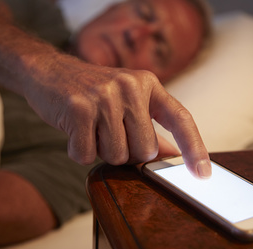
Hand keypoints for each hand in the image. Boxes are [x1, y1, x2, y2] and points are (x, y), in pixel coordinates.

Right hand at [21, 55, 210, 177]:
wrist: (48, 70)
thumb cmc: (91, 90)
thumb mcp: (126, 100)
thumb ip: (150, 126)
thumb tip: (172, 155)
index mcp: (147, 84)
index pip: (180, 119)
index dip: (194, 148)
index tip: (203, 173)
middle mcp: (130, 87)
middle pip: (144, 151)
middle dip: (126, 151)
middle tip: (107, 131)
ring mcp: (104, 96)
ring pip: (116, 156)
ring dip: (101, 150)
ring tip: (90, 127)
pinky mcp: (78, 108)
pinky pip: (87, 155)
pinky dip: (78, 150)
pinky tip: (74, 130)